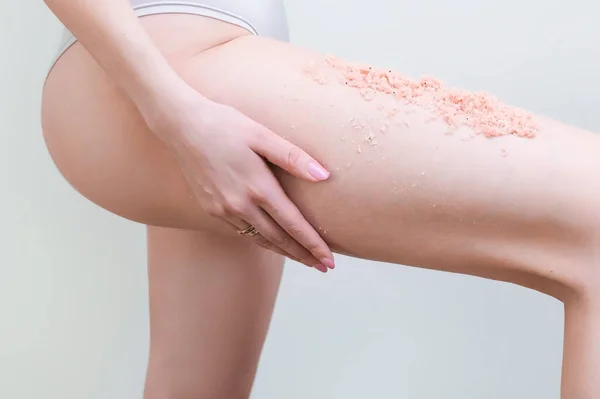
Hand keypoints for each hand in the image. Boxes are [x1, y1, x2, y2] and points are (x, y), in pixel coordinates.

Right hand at [142, 88, 334, 271]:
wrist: (181, 125)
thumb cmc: (225, 124)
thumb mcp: (262, 135)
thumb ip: (293, 158)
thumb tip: (324, 176)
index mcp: (257, 187)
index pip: (293, 224)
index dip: (313, 244)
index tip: (329, 260)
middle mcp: (240, 205)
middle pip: (279, 239)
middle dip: (303, 255)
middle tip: (324, 268)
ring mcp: (223, 210)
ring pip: (260, 239)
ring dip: (284, 252)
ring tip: (303, 260)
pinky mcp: (211, 208)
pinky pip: (242, 231)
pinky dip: (261, 240)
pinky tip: (271, 242)